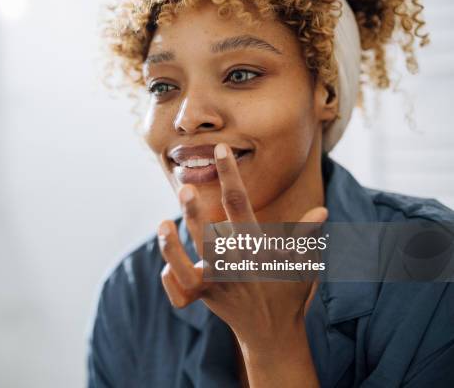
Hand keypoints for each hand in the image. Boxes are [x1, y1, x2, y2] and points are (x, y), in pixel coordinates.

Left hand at [157, 143, 326, 386]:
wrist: (272, 335)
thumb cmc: (288, 292)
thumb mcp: (303, 265)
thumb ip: (306, 238)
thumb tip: (322, 212)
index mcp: (255, 248)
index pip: (240, 204)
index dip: (230, 176)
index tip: (219, 150)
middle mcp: (233, 265)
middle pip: (209, 235)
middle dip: (195, 213)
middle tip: (184, 189)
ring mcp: (216, 283)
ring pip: (189, 263)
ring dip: (173, 245)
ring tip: (163, 224)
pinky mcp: (204, 297)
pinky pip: (182, 291)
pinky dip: (172, 277)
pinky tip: (167, 264)